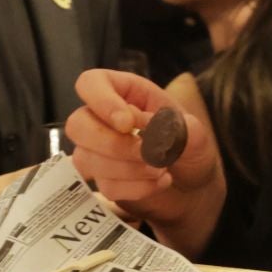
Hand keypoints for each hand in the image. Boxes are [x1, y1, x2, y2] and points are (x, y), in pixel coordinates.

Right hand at [66, 69, 224, 254]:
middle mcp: (103, 119)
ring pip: (86, 160)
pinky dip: (137, 188)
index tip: (127, 124)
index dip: (101, 101)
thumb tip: (148, 129)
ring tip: (162, 168)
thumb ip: (174, 127)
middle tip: (146, 152)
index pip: (90, 83)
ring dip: (128, 169)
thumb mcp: (194, 132)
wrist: (195, 184)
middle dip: (112, 144)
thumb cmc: (190, 146)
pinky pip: (105, 187)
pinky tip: (160, 182)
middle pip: (77, 124)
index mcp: (124, 93)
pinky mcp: (102, 180)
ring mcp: (98, 152)